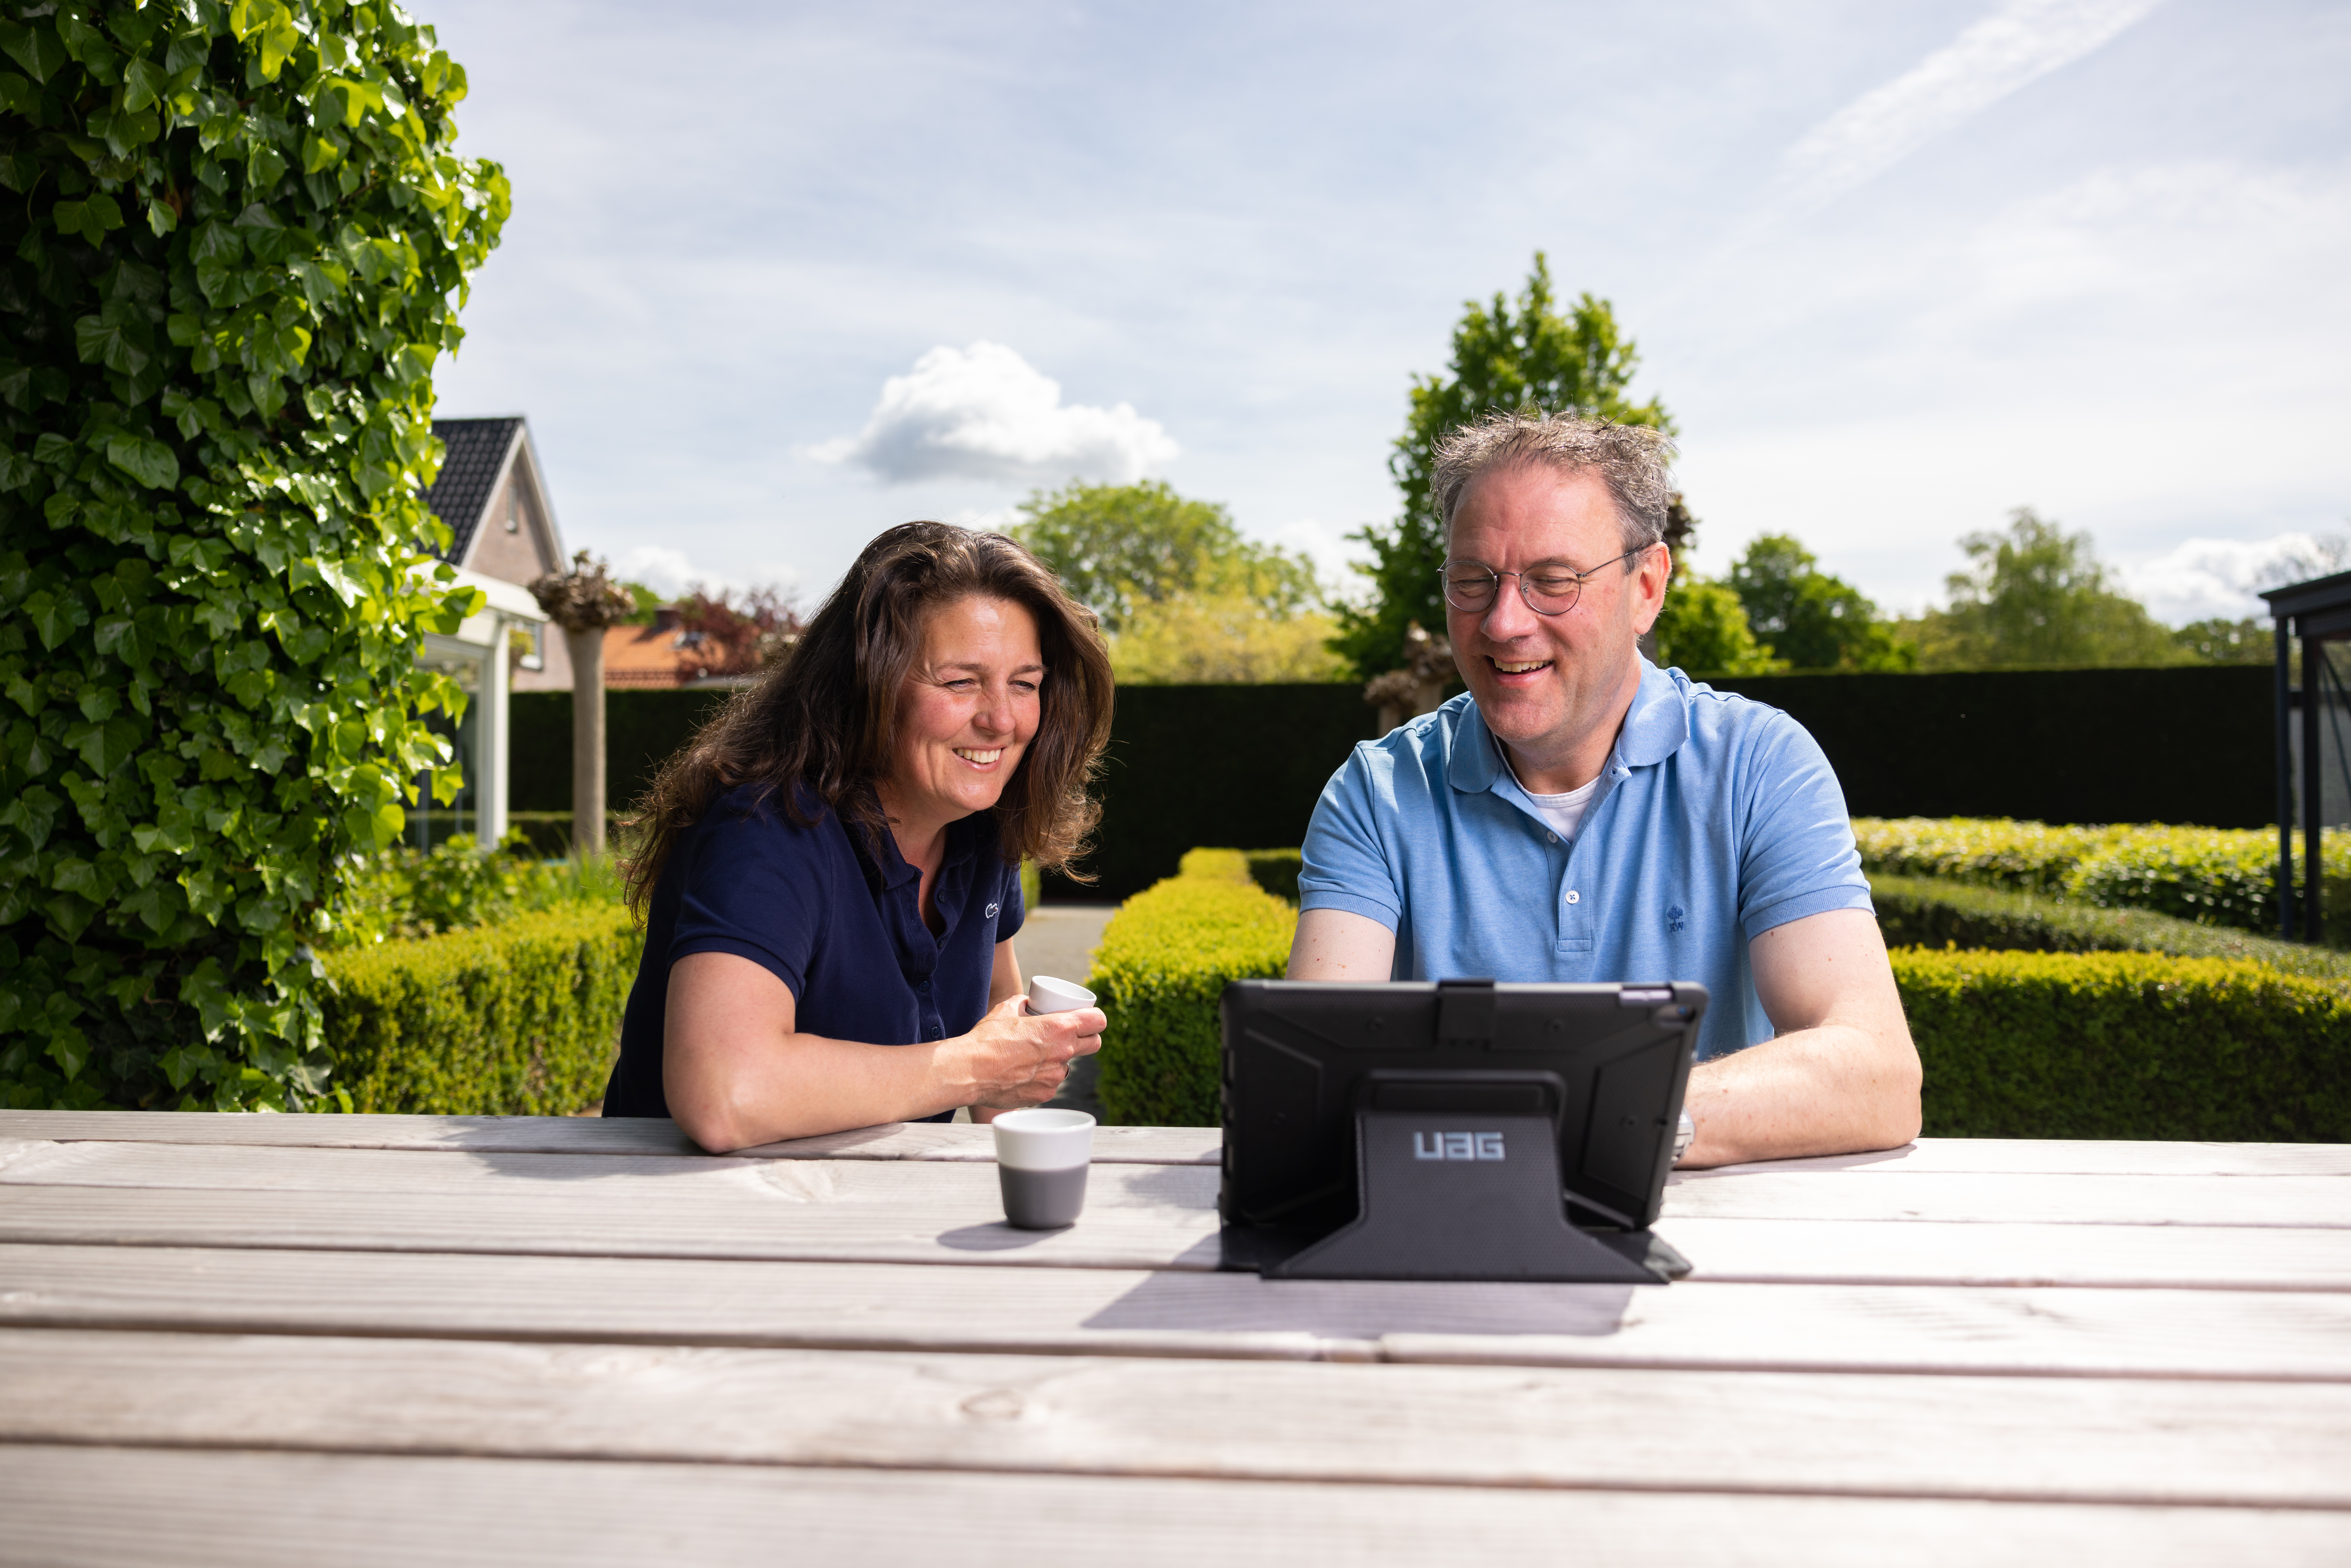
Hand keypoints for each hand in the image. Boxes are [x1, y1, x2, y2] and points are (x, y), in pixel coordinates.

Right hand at [947, 994, 1105, 1110]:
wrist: (970, 1070)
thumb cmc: (987, 1039)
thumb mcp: (1006, 1010)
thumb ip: (1023, 1005)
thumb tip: (1028, 1004)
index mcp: (1059, 1027)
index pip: (1098, 1021)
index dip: (1095, 1018)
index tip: (1089, 1019)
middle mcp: (1064, 1052)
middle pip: (1095, 1044)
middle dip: (1087, 1039)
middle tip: (1071, 1037)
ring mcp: (1056, 1076)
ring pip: (1067, 1066)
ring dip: (1058, 1061)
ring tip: (1034, 1057)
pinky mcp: (1045, 1093)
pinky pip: (1050, 1083)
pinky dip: (1041, 1078)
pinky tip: (1023, 1073)